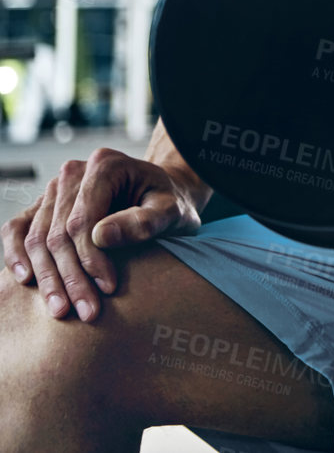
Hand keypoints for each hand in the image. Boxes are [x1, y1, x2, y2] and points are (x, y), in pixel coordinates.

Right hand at [2, 148, 203, 322]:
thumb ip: (144, 221)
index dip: (91, 259)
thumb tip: (101, 236)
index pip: (82, 221)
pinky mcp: (43, 205)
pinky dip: (16, 254)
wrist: (164, 195)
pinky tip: (26, 280)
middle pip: (57, 233)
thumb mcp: (173, 210)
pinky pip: (17, 229)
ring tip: (61, 311)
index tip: (108, 288)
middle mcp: (73, 173)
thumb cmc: (170, 203)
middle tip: (85, 312)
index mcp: (105, 165)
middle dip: (69, 277)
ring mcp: (54, 188)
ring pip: (37, 237)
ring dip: (47, 278)